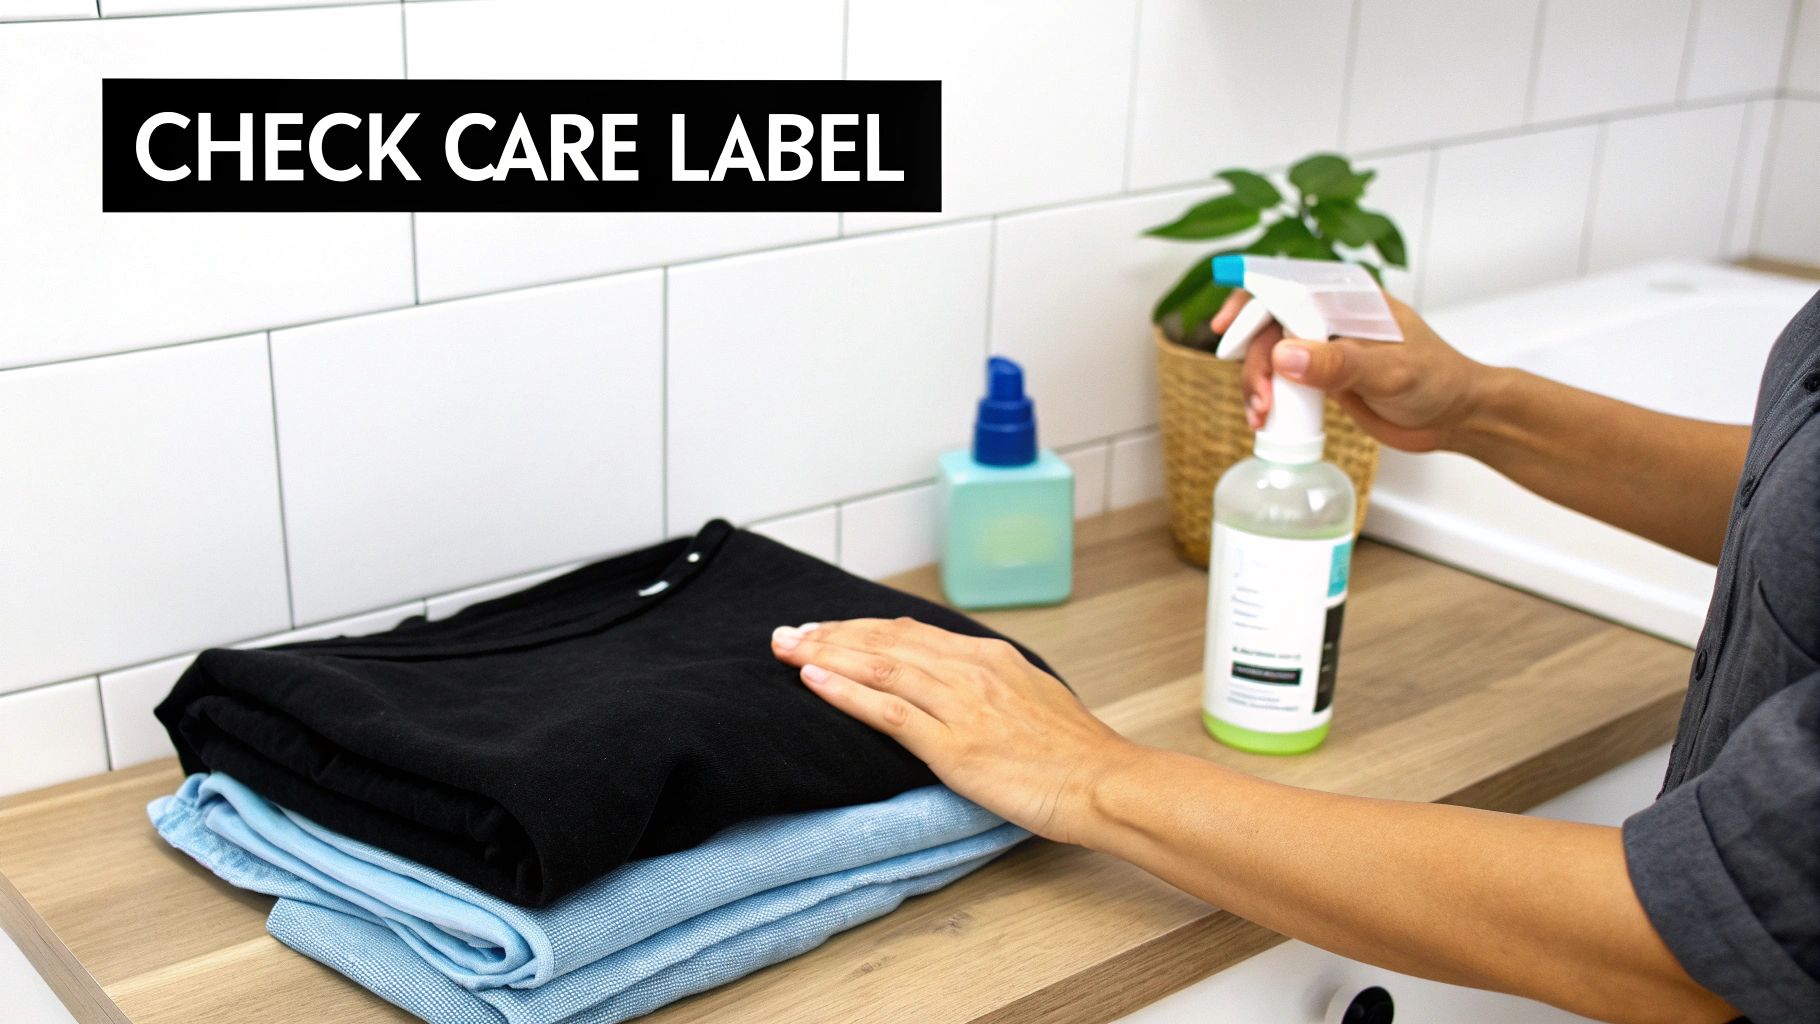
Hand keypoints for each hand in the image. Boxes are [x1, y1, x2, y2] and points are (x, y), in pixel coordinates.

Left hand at [770, 617, 1138, 843]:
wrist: (1104, 783)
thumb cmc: (1075, 753)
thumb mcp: (1034, 697)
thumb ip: (993, 684)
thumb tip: (961, 680)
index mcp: (989, 657)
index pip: (909, 632)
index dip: (860, 628)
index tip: (825, 629)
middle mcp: (971, 671)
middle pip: (885, 641)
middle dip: (830, 635)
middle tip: (786, 633)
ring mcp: (961, 706)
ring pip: (880, 667)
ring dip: (825, 655)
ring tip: (786, 649)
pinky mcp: (954, 746)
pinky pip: (890, 711)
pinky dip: (847, 692)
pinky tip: (814, 682)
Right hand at [1212, 288, 1491, 452]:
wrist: (1454, 416)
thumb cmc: (1438, 380)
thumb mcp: (1390, 371)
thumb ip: (1338, 364)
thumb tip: (1286, 356)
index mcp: (1348, 296)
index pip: (1286, 284)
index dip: (1250, 300)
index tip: (1226, 326)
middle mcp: (1329, 315)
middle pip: (1268, 326)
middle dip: (1255, 362)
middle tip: (1260, 399)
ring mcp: (1322, 345)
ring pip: (1269, 356)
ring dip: (1257, 385)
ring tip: (1262, 417)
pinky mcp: (1319, 375)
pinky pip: (1280, 380)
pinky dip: (1267, 399)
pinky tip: (1267, 420)